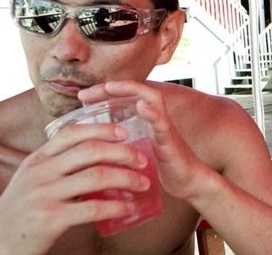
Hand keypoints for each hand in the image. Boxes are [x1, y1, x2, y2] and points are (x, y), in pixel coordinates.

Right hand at [0, 124, 148, 254]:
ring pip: (97, 176)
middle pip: (91, 151)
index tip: (125, 132)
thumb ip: (58, 166)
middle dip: (123, 153)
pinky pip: (92, 208)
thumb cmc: (20, 212)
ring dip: (127, 178)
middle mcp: (40, 172)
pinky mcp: (50, 219)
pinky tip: (128, 208)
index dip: (102, 129)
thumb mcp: (32, 181)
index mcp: (37, 160)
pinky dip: (116, 206)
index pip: (72, 133)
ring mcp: (44, 195)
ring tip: (143, 183)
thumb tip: (97, 157)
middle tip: (142, 160)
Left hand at [79, 81, 206, 200]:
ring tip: (111, 86)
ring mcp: (165, 128)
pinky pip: (163, 124)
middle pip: (136, 92)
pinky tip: (142, 106)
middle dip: (111, 88)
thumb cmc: (162, 170)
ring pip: (152, 99)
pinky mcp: (172, 142)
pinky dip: (153, 113)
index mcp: (145, 121)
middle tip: (85, 92)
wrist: (189, 185)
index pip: (125, 98)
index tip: (82, 97)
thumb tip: (95, 149)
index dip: (104, 94)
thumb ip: (123, 147)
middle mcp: (156, 119)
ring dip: (132, 90)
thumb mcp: (137, 155)